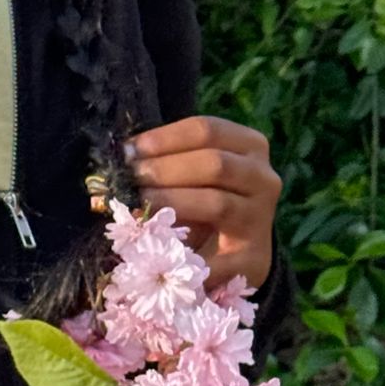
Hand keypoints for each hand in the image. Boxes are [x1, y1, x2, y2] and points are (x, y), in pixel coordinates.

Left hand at [125, 114, 281, 294]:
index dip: (164, 138)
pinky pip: (218, 254)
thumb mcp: (191, 173)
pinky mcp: (254, 256)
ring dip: (171, 202)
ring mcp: (260, 217)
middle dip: (164, 170)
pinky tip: (156, 256)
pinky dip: (186, 255)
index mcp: (249, 145)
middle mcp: (263, 177)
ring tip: (136, 205)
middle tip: (128, 179)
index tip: (128, 151)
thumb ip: (164, 161)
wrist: (237, 250)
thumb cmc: (205, 197)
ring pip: (217, 203)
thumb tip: (121, 159)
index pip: (206, 130)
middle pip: (214, 164)